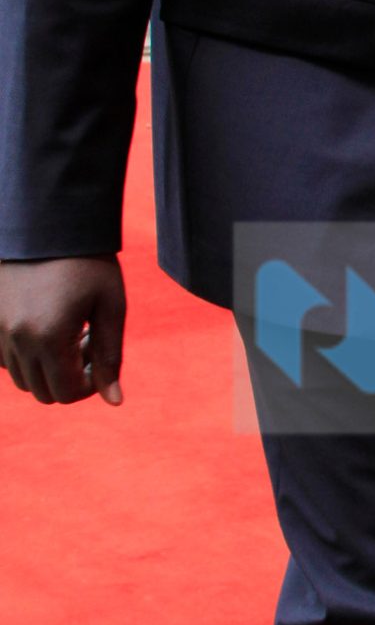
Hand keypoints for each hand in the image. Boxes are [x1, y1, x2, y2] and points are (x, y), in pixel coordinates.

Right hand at [0, 256, 125, 404]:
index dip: (89, 385)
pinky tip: (46, 326)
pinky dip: (26, 356)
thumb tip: (114, 401)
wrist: (49, 222)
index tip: (99, 355)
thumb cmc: (89, 262)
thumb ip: (110, 357)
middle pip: (43, 392)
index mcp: (48, 338)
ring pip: (22, 379)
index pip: (66, 394)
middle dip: (69, 378)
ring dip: (47, 368)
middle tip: (86, 341)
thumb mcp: (110, 307)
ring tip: (68, 332)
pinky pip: (5, 359)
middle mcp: (16, 340)